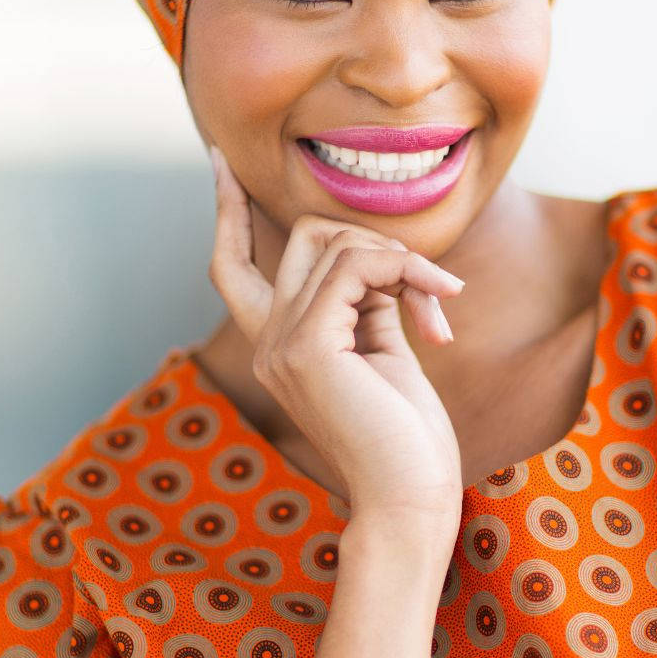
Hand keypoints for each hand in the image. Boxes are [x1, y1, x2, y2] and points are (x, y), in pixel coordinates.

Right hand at [207, 145, 465, 526]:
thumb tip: (375, 250)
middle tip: (431, 293)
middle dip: (378, 241)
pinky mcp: (306, 347)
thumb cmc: (407, 437)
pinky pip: (356, 265)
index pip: (232, 264)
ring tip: (439, 309)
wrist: (411, 498)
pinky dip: (405, 271)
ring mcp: (279, 344)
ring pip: (337, 242)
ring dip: (404, 261)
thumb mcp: (384, 350)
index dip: (226, 211)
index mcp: (277, 344)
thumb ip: (367, 299)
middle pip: (308, 235)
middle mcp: (266, 342)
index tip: (217, 160)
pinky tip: (438, 308)